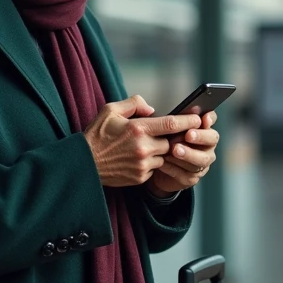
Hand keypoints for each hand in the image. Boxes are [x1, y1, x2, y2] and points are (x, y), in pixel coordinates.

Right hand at [83, 96, 202, 187]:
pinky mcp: (140, 177)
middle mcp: (143, 148)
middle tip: (171, 133)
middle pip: (171, 142)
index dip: (188, 121)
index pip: (171, 124)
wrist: (83, 164)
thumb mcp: (111, 110)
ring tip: (147, 145)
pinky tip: (137, 157)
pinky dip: (151, 163)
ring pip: (164, 156)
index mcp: (138, 129)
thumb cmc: (97, 134)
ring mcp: (142, 165)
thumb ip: (134, 104)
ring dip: (160, 151)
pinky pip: (154, 168)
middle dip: (173, 138)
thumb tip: (153, 109)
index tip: (198, 118)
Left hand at [148, 111, 219, 195]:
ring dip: (187, 154)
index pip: (211, 120)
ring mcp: (201, 164)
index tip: (203, 119)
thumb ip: (178, 119)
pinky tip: (164, 163)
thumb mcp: (167, 129)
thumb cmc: (164, 143)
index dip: (210, 119)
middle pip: (212, 140)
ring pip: (200, 159)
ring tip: (174, 150)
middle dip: (200, 137)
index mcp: (202, 130)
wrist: (155, 167)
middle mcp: (206, 147)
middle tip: (188, 135)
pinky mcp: (191, 178)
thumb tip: (188, 108)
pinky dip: (174, 168)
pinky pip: (186, 174)